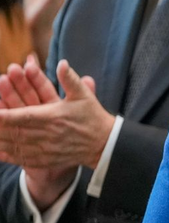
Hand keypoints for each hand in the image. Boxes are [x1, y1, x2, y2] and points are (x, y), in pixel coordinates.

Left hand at [0, 58, 103, 207]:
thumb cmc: (92, 117)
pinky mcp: (47, 160)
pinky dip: (8, 156)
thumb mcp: (83, 95)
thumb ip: (70, 79)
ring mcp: (46, 149)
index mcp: (53, 117)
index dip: (4, 115)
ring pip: (16, 146)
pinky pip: (23, 159)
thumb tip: (61, 62)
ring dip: (0, 140)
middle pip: (15, 131)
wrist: (104, 143)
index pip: (23, 115)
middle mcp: (47, 134)